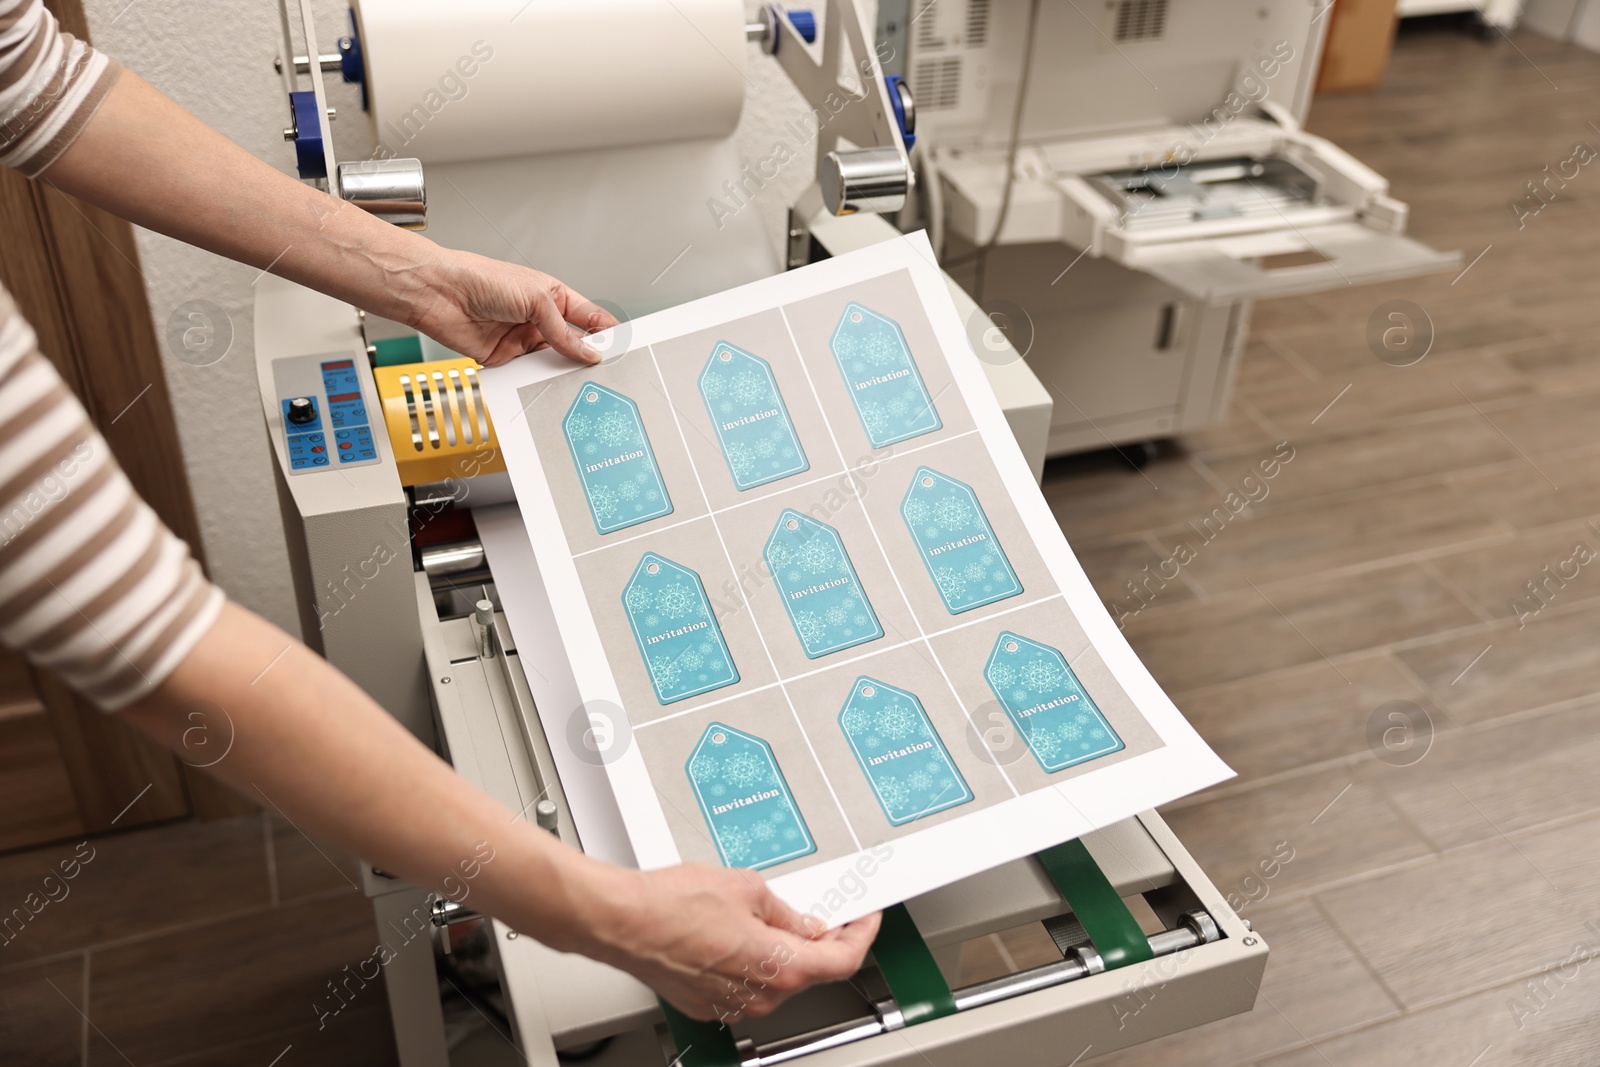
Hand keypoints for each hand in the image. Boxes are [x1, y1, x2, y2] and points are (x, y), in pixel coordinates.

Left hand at [415, 248, 618, 366]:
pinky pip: (528, 374)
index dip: (605, 332)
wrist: (440, 294)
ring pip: (552, 361)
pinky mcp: (505, 358)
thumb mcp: (535, 298)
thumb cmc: (479, 278)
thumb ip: (562, 330)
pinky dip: (538, 381)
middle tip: (604, 370)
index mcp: (551, 295)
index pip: (588, 317)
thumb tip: (587, 351)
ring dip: (563, 371)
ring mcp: (522, 339)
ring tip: (579, 379)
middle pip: (573, 343)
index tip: (621, 347)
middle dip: (587, 356)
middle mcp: (538, 318)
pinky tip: (548, 383)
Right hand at [583, 864, 880, 1022]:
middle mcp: (760, 996)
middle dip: (820, 941)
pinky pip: (743, 984)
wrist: (622, 921)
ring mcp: (732, 1004)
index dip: (861, 936)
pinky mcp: (707, 1003)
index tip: (866, 920)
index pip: (842, 961)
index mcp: (781, 968)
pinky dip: (751, 961)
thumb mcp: (748, 889)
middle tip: (823, 911)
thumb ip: (785, 912)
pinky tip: (737, 932)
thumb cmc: (673, 905)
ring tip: (767, 914)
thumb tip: (803, 923)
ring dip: (782, 951)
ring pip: (775, 979)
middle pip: (809, 972)